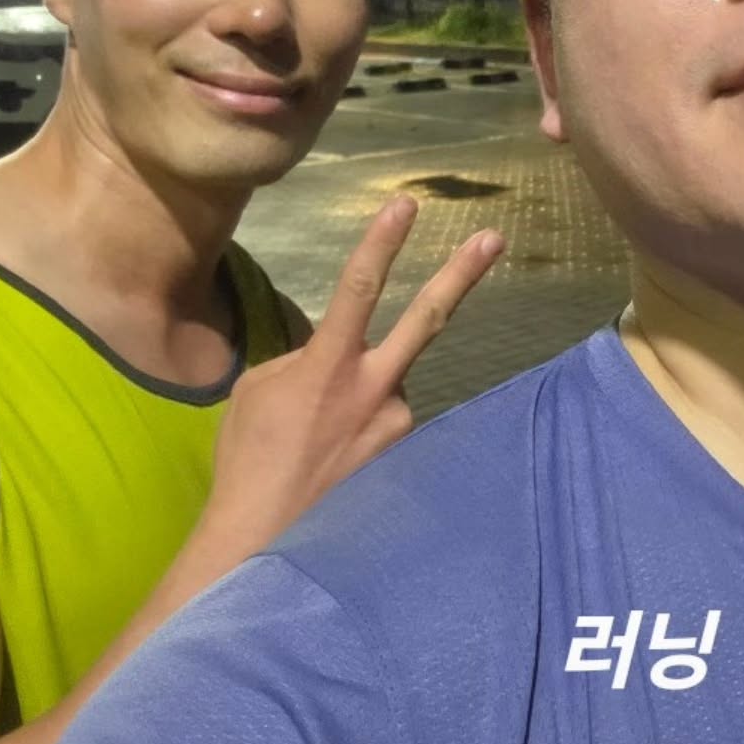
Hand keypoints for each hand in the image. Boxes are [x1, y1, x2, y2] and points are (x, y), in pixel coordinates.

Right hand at [199, 196, 502, 558]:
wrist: (263, 539)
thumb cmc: (250, 459)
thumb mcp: (261, 391)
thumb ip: (305, 358)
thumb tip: (333, 354)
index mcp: (329, 365)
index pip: (359, 288)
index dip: (383, 243)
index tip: (407, 204)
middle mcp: (376, 388)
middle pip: (426, 318)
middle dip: (461, 274)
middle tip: (493, 238)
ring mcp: (399, 422)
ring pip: (391, 380)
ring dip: (363, 392)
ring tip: (318, 442)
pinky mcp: (410, 453)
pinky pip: (389, 417)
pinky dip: (366, 424)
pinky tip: (336, 458)